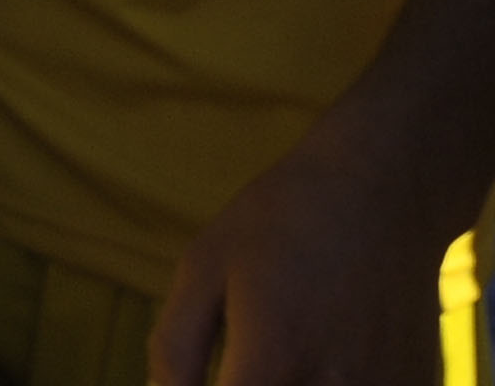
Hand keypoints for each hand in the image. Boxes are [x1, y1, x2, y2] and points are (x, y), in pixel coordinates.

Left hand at [151, 108, 464, 385]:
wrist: (384, 192)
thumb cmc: (282, 221)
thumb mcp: (204, 267)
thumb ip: (174, 347)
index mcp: (274, 359)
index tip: (211, 372)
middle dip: (248, 384)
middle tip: (244, 351)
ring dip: (291, 382)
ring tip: (291, 339)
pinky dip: (334, 381)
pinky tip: (332, 346)